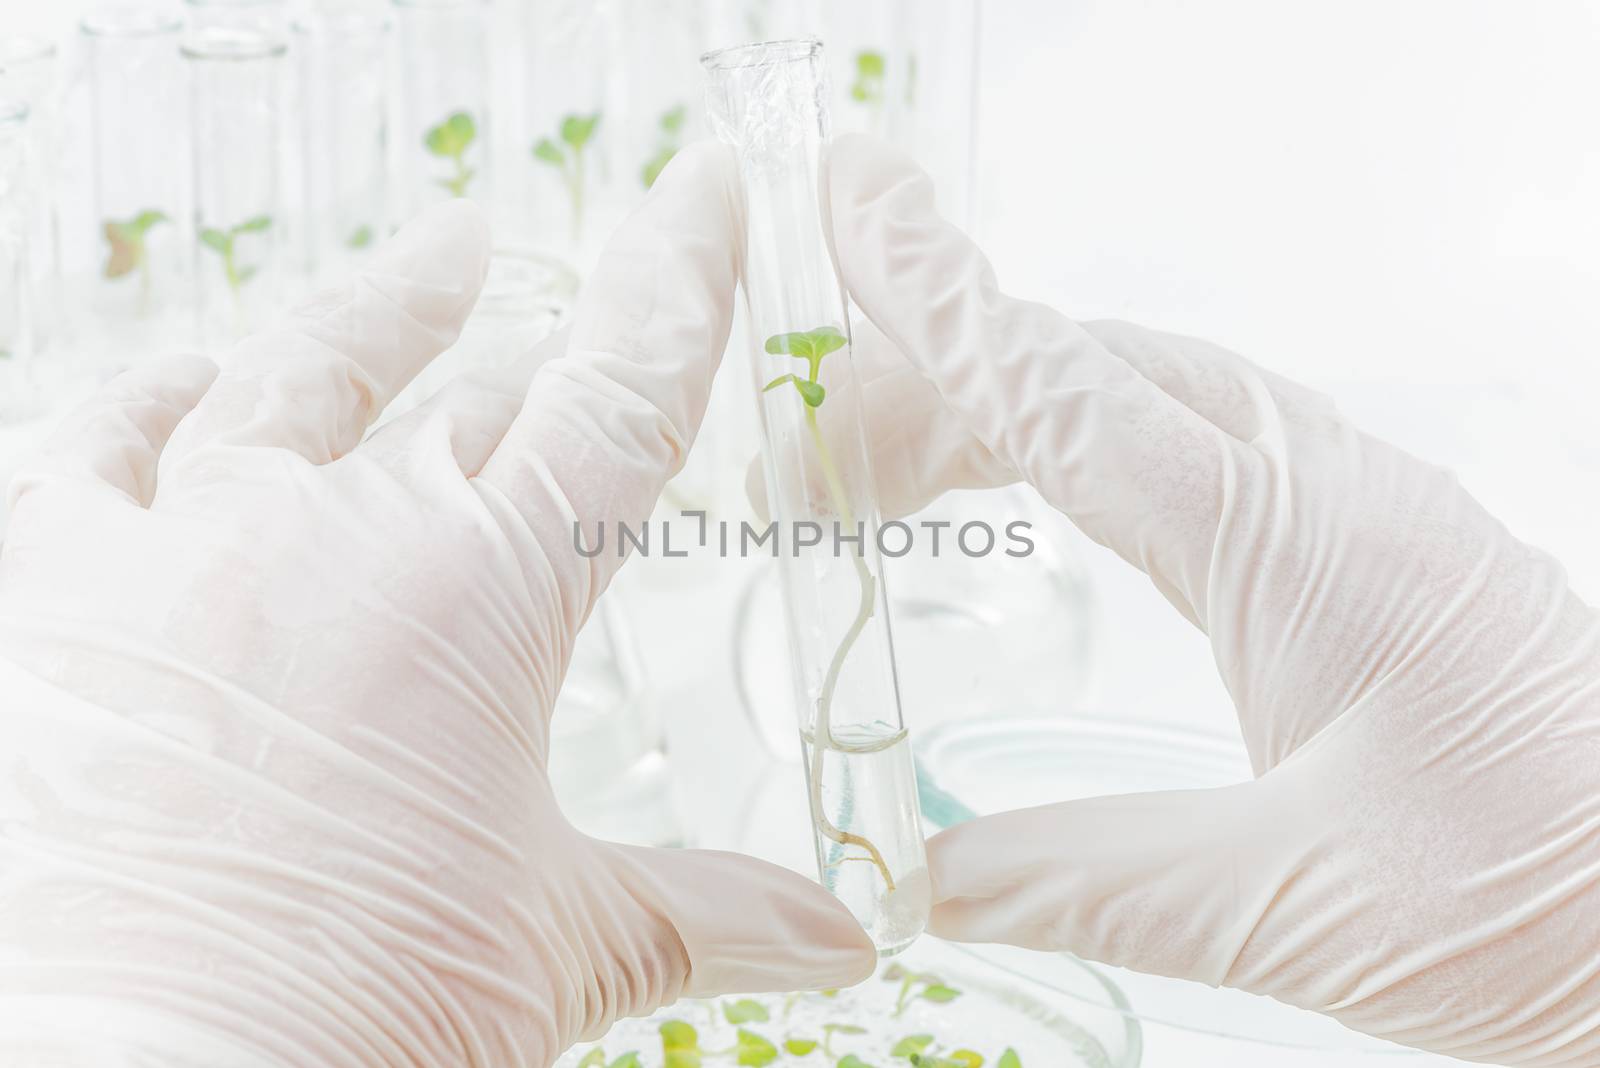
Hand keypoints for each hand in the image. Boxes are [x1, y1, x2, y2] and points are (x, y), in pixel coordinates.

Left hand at [0, 145, 872, 1066]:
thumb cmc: (352, 1017)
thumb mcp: (560, 950)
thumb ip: (713, 913)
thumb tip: (845, 939)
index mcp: (484, 593)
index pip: (621, 389)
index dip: (679, 279)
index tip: (707, 192)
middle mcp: (338, 532)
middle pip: (471, 394)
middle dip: (529, 357)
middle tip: (558, 329)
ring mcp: (182, 545)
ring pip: (291, 378)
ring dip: (373, 322)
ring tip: (427, 270)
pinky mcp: (50, 589)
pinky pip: (95, 445)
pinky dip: (149, 402)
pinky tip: (182, 377)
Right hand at [811, 134, 1599, 1065]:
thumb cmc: (1549, 901)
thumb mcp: (1296, 909)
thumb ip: (1088, 879)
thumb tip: (920, 881)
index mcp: (1298, 542)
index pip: (1071, 393)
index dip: (941, 300)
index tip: (851, 203)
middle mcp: (1325, 489)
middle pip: (1091, 372)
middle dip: (933, 378)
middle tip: (811, 460)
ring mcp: (1353, 505)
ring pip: (1145, 394)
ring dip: (1007, 407)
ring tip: (891, 478)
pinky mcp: (1364, 543)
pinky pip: (1198, 440)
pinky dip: (1086, 442)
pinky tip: (1045, 496)